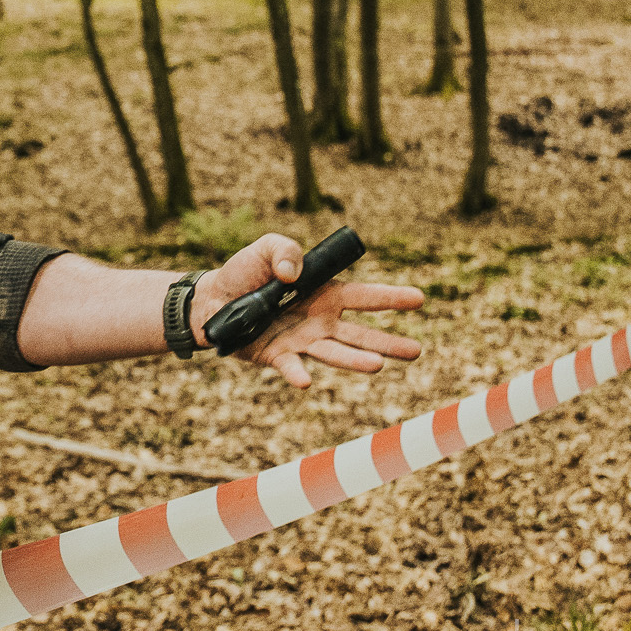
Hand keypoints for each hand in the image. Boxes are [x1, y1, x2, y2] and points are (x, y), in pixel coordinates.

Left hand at [192, 234, 423, 387]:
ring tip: (378, 365)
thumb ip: (286, 251)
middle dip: (388, 342)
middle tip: (416, 351)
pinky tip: (306, 381)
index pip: (365, 297)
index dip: (391, 298)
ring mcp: (301, 341)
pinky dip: (297, 374)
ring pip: (334, 353)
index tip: (420, 299)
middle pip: (360, 334)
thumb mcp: (267, 248)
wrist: (211, 299)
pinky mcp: (277, 356)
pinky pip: (290, 366)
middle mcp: (320, 321)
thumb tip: (293, 276)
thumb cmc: (245, 273)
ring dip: (354, 360)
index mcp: (325, 294)